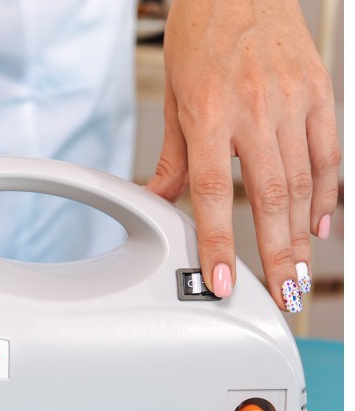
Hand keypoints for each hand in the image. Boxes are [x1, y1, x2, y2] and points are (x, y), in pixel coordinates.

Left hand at [145, 0, 339, 311]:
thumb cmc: (201, 36)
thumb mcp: (174, 99)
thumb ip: (173, 158)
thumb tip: (160, 199)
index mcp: (210, 116)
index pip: (212, 195)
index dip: (217, 244)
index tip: (219, 280)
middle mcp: (255, 112)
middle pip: (269, 199)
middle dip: (275, 255)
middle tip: (280, 295)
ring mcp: (293, 103)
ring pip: (301, 185)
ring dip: (300, 237)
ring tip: (297, 274)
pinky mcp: (319, 94)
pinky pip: (328, 154)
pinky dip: (326, 194)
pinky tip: (320, 226)